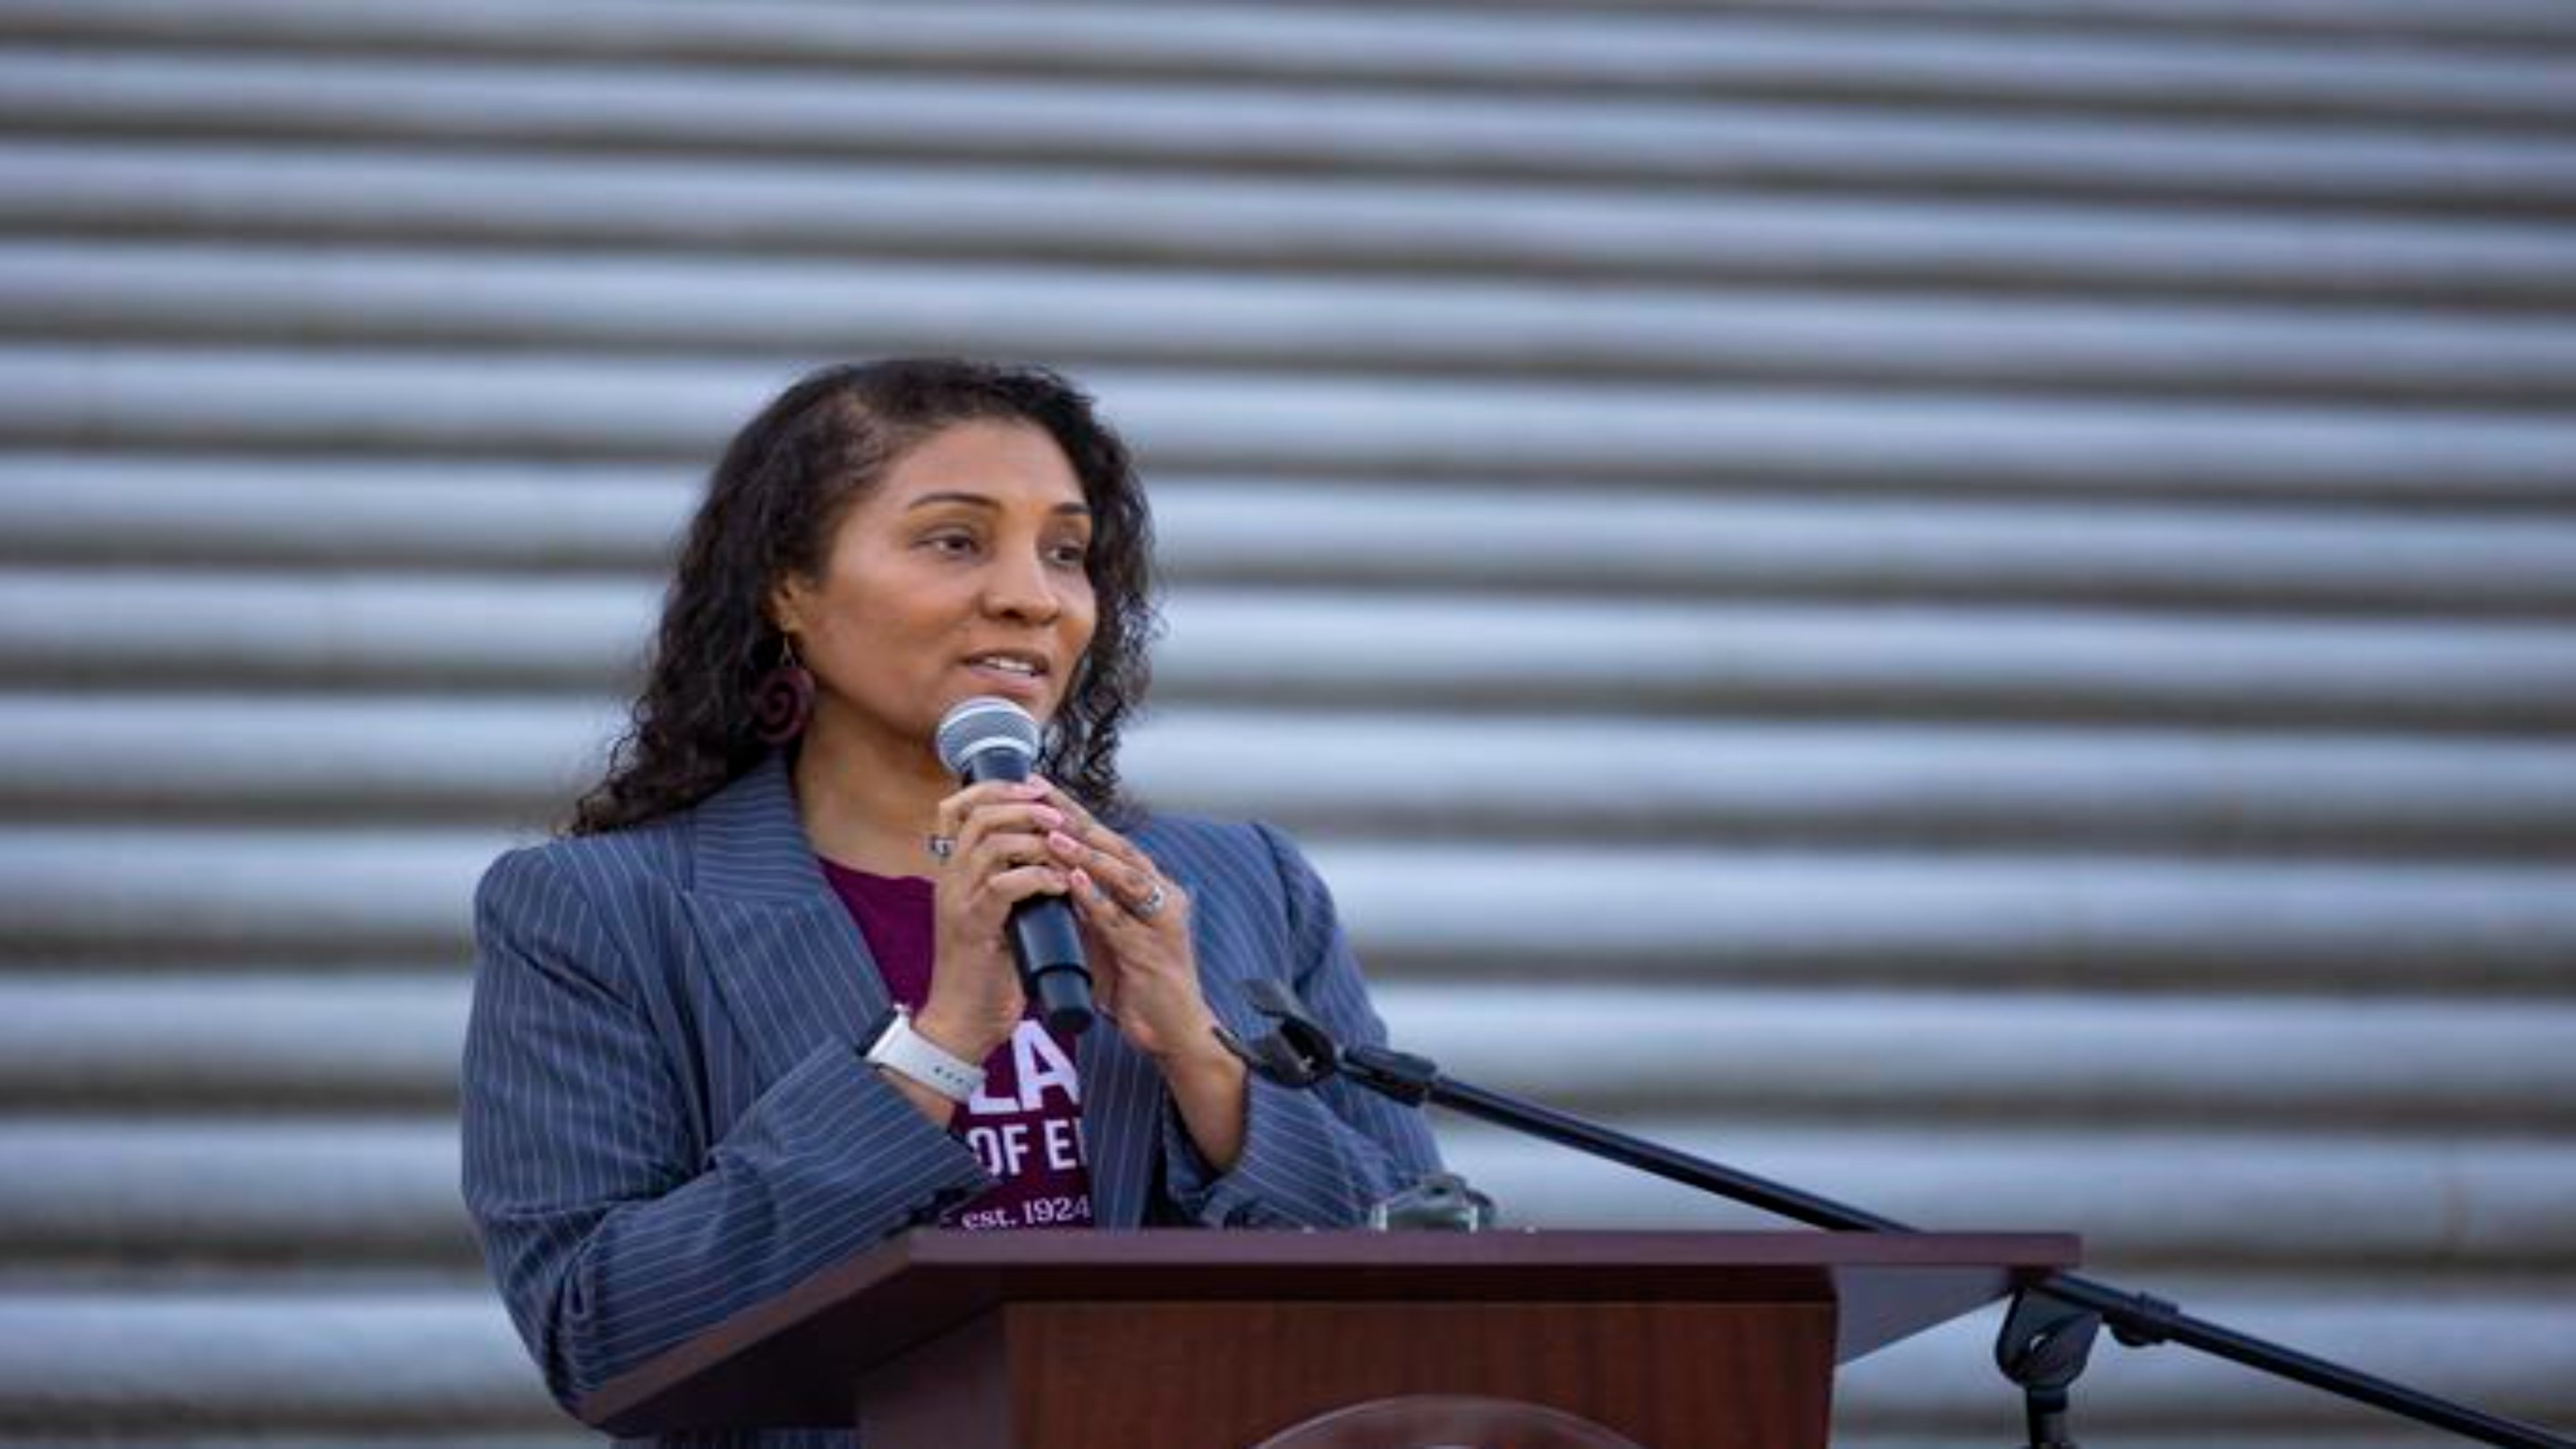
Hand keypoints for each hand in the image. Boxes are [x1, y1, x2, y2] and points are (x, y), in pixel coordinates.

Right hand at [917, 778, 1067, 1062]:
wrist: (962, 1022)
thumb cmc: (985, 972)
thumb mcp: (996, 917)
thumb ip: (1010, 884)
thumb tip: (1048, 855)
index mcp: (955, 873)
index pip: (958, 809)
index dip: (996, 790)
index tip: (1035, 791)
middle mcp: (950, 880)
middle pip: (980, 815)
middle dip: (1026, 807)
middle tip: (1059, 816)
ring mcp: (959, 902)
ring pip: (993, 845)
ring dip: (1037, 839)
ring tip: (1066, 846)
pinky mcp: (974, 927)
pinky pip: (1005, 886)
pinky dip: (1038, 878)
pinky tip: (1061, 884)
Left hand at [1033, 782, 1219, 1065]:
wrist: (1172, 1033)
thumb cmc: (1137, 986)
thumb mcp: (1104, 937)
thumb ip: (1084, 907)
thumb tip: (1046, 878)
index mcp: (1147, 887)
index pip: (1104, 840)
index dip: (1070, 813)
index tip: (1035, 789)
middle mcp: (1160, 893)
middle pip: (1114, 843)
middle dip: (1075, 817)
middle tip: (1040, 792)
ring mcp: (1162, 918)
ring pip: (1122, 873)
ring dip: (1086, 851)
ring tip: (1052, 832)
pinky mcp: (1156, 947)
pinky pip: (1121, 916)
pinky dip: (1096, 896)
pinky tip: (1073, 879)